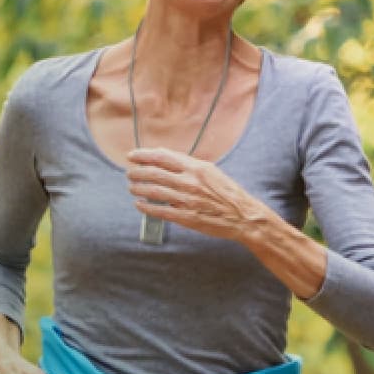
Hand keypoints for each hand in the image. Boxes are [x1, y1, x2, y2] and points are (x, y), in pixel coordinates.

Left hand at [126, 147, 264, 241]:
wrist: (243, 216)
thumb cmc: (227, 193)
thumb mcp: (211, 172)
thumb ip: (189, 166)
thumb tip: (165, 160)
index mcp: (197, 168)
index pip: (162, 157)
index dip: (144, 155)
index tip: (132, 156)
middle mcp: (191, 182)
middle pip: (155, 174)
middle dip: (137, 172)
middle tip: (130, 173)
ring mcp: (188, 200)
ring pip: (155, 192)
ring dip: (139, 188)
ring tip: (132, 187)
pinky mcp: (188, 217)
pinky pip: (161, 211)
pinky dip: (147, 208)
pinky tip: (139, 204)